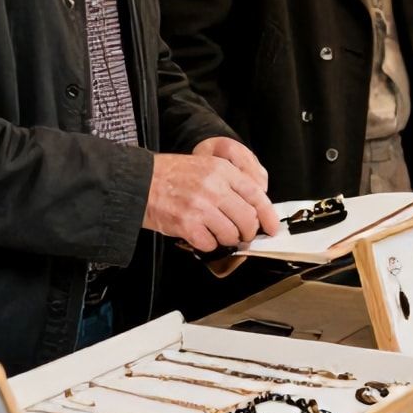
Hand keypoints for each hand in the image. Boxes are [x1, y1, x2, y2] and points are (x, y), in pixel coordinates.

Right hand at [144, 143, 279, 252]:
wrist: (140, 181)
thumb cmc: (172, 175)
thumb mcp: (206, 167)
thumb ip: (230, 184)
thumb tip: (253, 208)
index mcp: (222, 170)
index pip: (256, 195)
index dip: (268, 216)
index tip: (272, 228)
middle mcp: (214, 188)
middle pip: (247, 220)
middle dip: (247, 232)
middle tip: (241, 235)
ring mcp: (200, 207)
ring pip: (231, 235)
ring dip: (227, 239)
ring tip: (216, 232)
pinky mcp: (187, 225)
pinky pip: (210, 244)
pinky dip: (208, 244)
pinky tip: (200, 234)